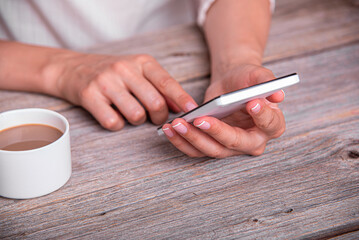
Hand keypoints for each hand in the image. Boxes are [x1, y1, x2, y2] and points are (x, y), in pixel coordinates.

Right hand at [50, 53, 196, 129]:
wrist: (72, 68)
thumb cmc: (113, 73)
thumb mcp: (138, 71)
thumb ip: (159, 87)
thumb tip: (181, 106)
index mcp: (141, 61)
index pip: (167, 82)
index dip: (182, 99)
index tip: (192, 111)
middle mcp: (124, 69)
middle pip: (154, 103)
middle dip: (159, 116)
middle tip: (155, 118)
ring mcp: (105, 82)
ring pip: (136, 115)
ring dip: (137, 121)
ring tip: (131, 113)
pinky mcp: (89, 96)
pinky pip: (113, 122)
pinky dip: (117, 125)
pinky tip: (114, 115)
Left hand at [161, 64, 285, 157]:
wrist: (231, 85)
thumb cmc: (246, 80)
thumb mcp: (257, 75)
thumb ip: (267, 82)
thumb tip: (278, 95)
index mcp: (272, 125)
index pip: (269, 124)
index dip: (261, 116)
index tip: (252, 103)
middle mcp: (253, 141)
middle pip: (235, 142)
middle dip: (216, 132)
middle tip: (199, 119)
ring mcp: (231, 147)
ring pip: (212, 150)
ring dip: (193, 138)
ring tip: (176, 124)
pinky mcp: (212, 145)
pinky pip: (196, 150)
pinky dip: (181, 142)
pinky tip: (169, 129)